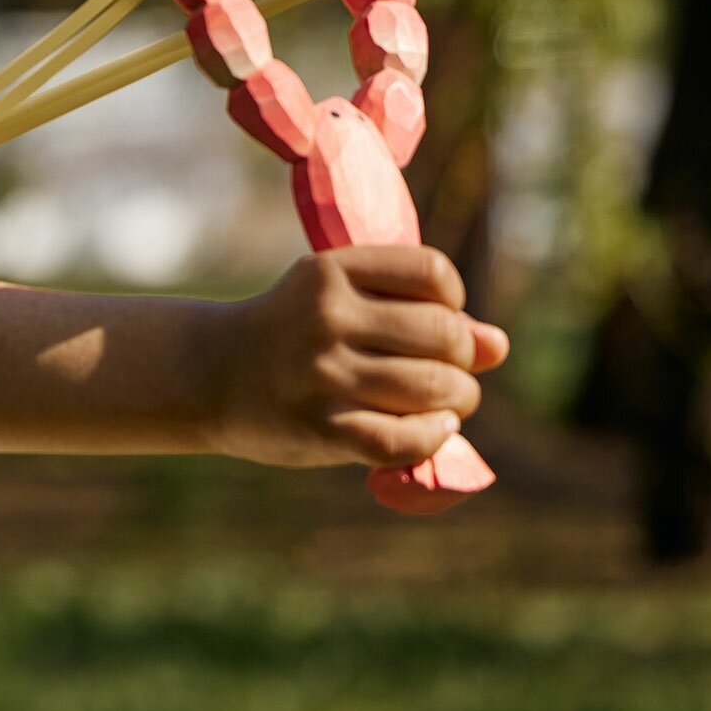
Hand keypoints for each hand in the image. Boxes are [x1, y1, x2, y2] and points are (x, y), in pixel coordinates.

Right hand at [208, 247, 507, 469]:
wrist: (211, 373)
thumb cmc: (294, 334)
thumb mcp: (341, 303)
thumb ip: (417, 314)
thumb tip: (498, 345)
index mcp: (330, 271)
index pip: (434, 273)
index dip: (454, 302)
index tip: (436, 319)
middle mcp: (326, 317)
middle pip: (443, 334)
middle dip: (462, 360)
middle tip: (447, 374)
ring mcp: (321, 373)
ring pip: (433, 388)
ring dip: (458, 401)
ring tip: (446, 404)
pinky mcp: (319, 426)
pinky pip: (404, 440)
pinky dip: (433, 437)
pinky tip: (434, 430)